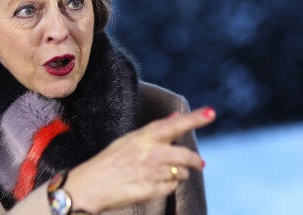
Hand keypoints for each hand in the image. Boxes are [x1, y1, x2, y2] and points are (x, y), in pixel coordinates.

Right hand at [63, 106, 214, 212]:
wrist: (90, 185)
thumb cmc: (109, 161)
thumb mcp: (129, 140)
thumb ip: (154, 130)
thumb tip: (175, 117)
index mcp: (143, 137)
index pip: (174, 125)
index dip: (194, 119)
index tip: (211, 112)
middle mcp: (150, 153)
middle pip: (186, 155)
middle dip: (196, 160)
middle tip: (200, 163)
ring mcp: (151, 173)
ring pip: (181, 174)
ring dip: (177, 175)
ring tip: (158, 174)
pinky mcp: (151, 190)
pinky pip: (171, 188)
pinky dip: (166, 186)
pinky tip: (151, 184)